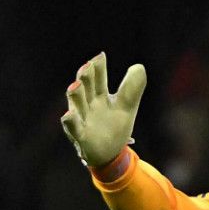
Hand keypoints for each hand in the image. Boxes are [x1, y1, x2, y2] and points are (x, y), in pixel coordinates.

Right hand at [60, 52, 147, 167]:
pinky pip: (72, 127)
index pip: (98, 78)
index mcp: (99, 95)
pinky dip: (70, 121)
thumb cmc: (114, 126)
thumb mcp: (127, 106)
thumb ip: (132, 88)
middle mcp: (87, 104)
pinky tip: (69, 115)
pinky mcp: (79, 135)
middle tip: (88, 66)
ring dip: (76, 94)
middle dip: (85, 76)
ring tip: (77, 85)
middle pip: (85, 87)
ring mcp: (81, 118)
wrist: (110, 154)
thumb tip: (139, 66)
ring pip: (76, 104)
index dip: (98, 67)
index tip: (101, 56)